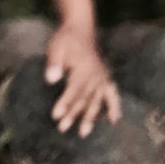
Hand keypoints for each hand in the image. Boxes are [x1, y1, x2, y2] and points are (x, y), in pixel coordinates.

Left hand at [44, 24, 121, 138]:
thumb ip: (54, 63)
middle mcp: (96, 75)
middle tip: (61, 128)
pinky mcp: (105, 78)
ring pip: (95, 101)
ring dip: (89, 117)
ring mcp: (102, 78)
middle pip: (83, 98)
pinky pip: (112, 94)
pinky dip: (114, 106)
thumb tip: (50, 80)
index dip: (65, 103)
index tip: (55, 116)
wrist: (80, 30)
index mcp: (84, 69)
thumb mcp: (56, 47)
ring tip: (83, 133)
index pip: (73, 90)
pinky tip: (114, 120)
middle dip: (73, 114)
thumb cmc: (65, 40)